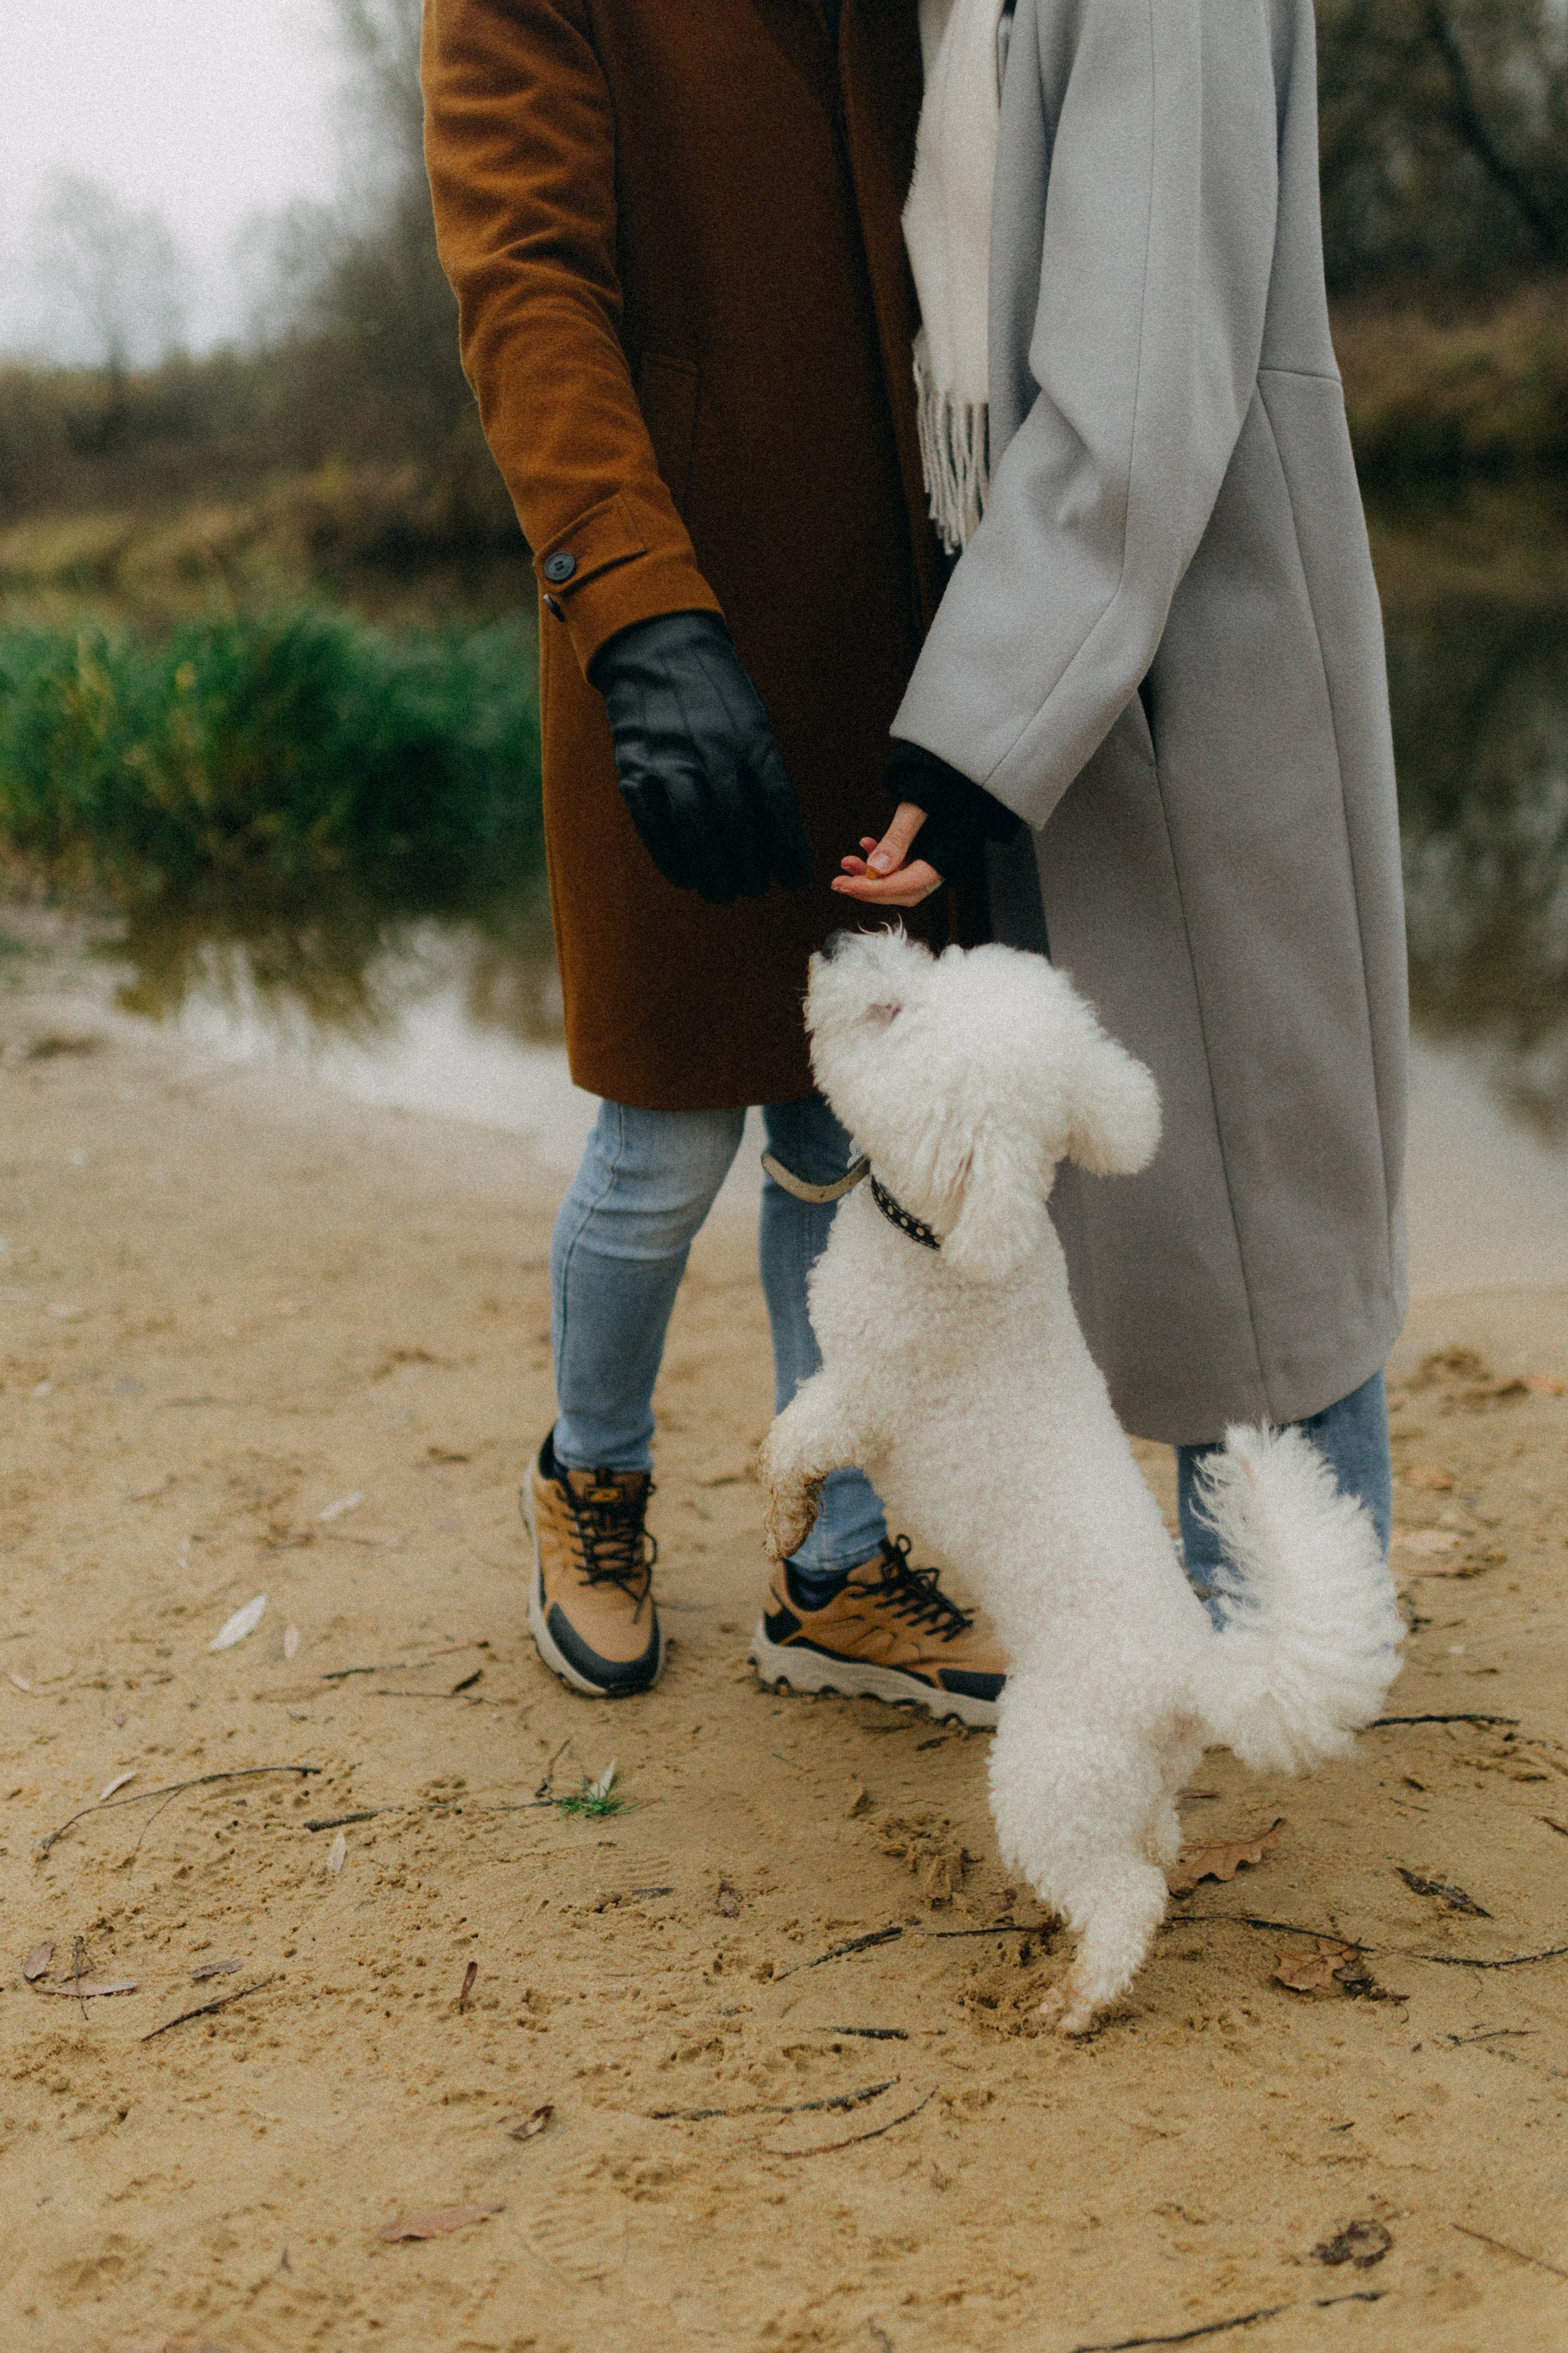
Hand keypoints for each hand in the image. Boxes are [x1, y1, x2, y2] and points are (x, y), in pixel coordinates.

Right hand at [592, 610, 811, 904]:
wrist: (656, 650)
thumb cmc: (715, 696)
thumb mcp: (751, 722)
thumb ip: (761, 773)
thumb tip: (776, 838)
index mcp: (750, 739)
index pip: (777, 808)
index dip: (788, 851)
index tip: (796, 879)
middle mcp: (712, 752)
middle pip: (737, 829)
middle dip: (751, 870)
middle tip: (755, 887)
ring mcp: (670, 763)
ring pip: (697, 836)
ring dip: (714, 875)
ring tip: (724, 890)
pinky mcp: (635, 774)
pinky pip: (656, 831)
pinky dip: (675, 862)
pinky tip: (689, 876)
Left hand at [832, 739, 1020, 905]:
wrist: (960, 766)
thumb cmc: (946, 781)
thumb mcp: (919, 806)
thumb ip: (899, 837)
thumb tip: (876, 868)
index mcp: (948, 858)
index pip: (909, 886)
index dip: (877, 889)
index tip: (848, 886)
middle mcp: (942, 864)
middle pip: (902, 891)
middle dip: (869, 889)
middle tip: (839, 883)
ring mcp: (934, 858)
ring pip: (899, 879)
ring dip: (870, 874)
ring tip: (846, 862)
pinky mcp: (926, 850)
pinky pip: (901, 864)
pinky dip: (881, 859)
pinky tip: (865, 842)